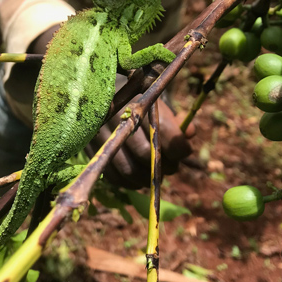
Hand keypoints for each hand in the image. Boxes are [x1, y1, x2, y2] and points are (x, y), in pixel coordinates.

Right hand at [88, 74, 194, 188]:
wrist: (100, 98)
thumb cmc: (136, 105)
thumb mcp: (157, 106)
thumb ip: (175, 120)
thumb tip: (190, 133)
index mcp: (137, 104)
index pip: (163, 131)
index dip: (179, 147)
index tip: (184, 151)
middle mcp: (118, 121)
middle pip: (146, 154)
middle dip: (164, 166)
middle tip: (171, 167)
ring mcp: (102, 137)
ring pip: (129, 170)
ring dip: (148, 179)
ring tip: (156, 175)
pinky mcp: (92, 152)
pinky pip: (113, 177)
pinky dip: (130, 183)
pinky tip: (139, 179)